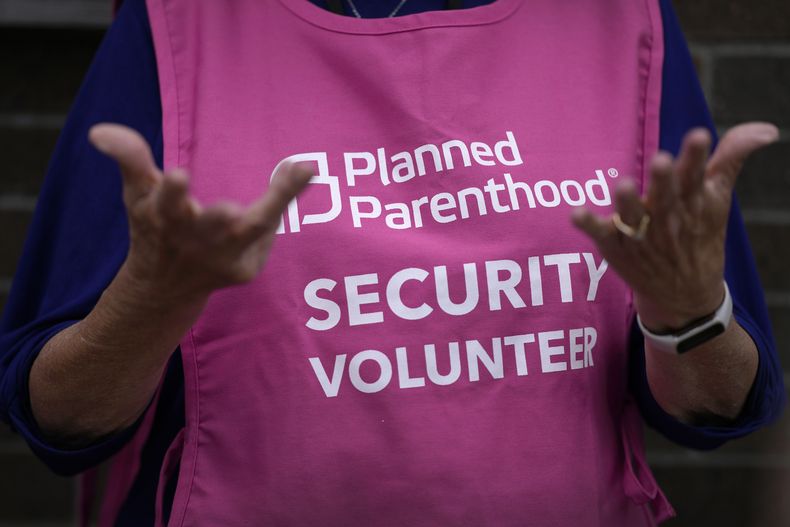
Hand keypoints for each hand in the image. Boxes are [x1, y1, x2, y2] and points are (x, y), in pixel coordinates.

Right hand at [89, 123, 312, 305]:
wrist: (166, 288)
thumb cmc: (154, 227)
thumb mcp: (137, 193)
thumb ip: (128, 159)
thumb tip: (99, 132)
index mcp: (162, 219)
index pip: (164, 203)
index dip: (170, 192)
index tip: (177, 175)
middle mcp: (194, 242)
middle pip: (212, 227)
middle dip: (221, 218)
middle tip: (234, 208)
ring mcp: (223, 259)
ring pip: (255, 229)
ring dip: (279, 200)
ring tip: (302, 170)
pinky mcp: (245, 269)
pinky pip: (267, 234)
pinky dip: (282, 203)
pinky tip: (298, 176)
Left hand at [572, 122, 778, 331]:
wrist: (683, 294)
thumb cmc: (698, 235)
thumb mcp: (717, 198)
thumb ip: (731, 159)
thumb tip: (765, 129)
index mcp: (693, 202)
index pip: (697, 176)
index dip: (697, 157)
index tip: (699, 136)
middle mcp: (667, 218)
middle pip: (665, 196)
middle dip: (664, 180)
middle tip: (661, 160)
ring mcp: (640, 234)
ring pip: (633, 216)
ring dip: (628, 202)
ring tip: (624, 185)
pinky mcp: (616, 246)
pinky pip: (600, 234)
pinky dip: (589, 224)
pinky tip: (575, 213)